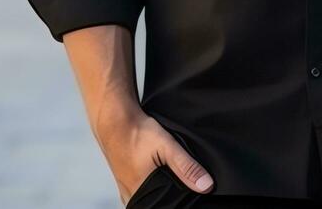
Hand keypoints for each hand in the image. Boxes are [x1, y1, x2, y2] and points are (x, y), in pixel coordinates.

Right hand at [98, 112, 215, 202]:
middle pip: (159, 203)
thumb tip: (206, 186)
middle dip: (172, 196)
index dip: (180, 200)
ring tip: (169, 175)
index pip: (167, 206)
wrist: (115, 122)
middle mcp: (132, 196)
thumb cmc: (137, 132)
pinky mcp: (125, 185)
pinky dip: (152, 188)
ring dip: (162, 192)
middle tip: (178, 177)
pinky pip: (142, 194)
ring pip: (150, 200)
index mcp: (141, 193)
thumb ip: (186, 167)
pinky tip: (159, 176)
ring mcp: (126, 191)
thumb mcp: (167, 146)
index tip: (188, 189)